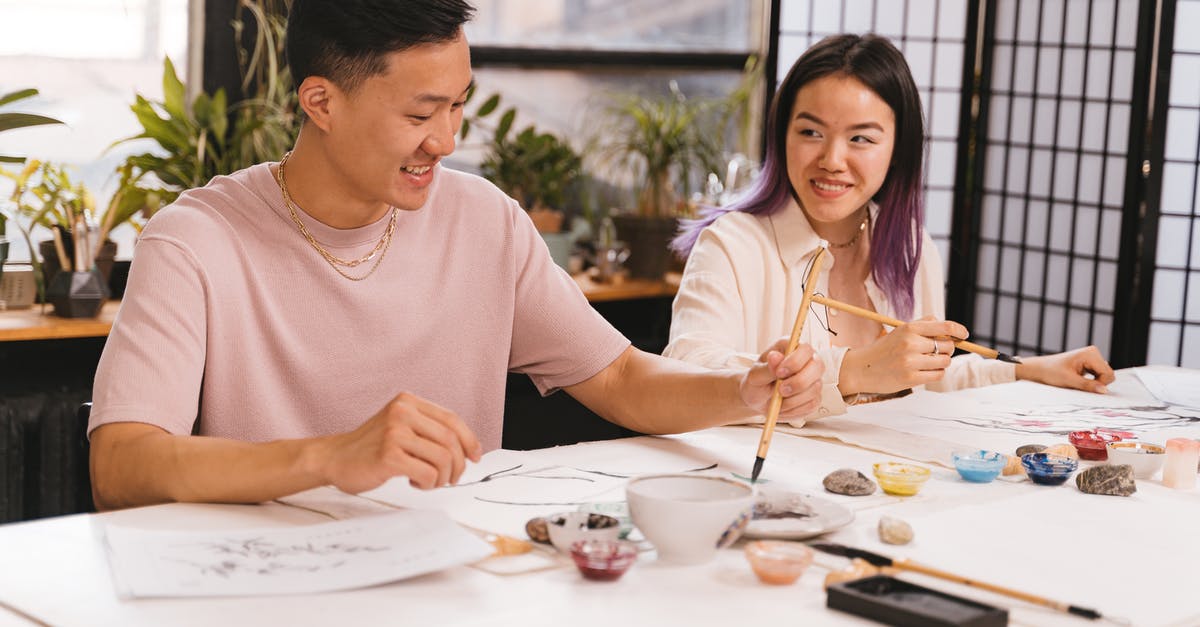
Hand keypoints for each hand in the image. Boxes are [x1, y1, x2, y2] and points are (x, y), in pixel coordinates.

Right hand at [316, 392, 482, 492]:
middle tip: (451, 479)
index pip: (452, 420)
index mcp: (408, 401)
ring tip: (428, 482)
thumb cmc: (372, 447)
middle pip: (451, 441)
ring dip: (442, 478)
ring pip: (442, 459)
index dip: (470, 441)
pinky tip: (413, 482)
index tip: (475, 457)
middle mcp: (402, 412)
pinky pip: (427, 474)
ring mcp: (394, 433)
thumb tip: (469, 449)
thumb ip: (429, 430)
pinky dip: (427, 484)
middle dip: (458, 465)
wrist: (334, 458)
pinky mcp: (388, 456)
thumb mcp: (401, 426)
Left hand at [739, 338, 824, 418]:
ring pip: (815, 388)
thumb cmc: (757, 382)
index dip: (795, 361)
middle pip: (818, 366)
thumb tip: (775, 357)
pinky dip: (795, 409)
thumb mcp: (756, 375)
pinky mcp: (815, 397)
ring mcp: (814, 379)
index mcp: (792, 348)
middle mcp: (807, 361)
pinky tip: (783, 407)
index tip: (779, 373)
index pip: (805, 349)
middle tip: (780, 390)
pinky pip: (812, 404)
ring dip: (794, 399)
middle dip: (799, 382)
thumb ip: (767, 367)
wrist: (758, 399)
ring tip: (777, 400)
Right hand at [838, 317, 968, 394]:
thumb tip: (950, 330)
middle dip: (947, 349)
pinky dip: (937, 373)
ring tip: (928, 363)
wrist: (862, 368)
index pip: (944, 327)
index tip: (964, 335)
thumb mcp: (900, 331)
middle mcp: (910, 344)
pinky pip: (938, 375)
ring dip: (941, 362)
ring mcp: (910, 362)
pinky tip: (926, 371)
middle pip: (947, 346)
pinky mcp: (910, 378)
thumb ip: (924, 325)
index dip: (958, 331)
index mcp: (909, 328)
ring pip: (945, 361)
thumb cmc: (885, 349)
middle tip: (935, 352)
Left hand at [1015, 345, 1114, 392]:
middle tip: (1080, 384)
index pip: (1108, 374)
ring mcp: (1092, 358)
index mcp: (1090, 353)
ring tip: (1078, 381)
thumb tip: (1105, 391)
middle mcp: (1093, 353)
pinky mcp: (1089, 363)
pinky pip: (1098, 376)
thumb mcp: (1069, 380)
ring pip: (1104, 376)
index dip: (1100, 384)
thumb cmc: (1051, 372)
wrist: (1039, 369)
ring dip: (1094, 382)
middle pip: (1108, 374)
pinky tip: (1079, 380)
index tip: (1085, 387)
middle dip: (1098, 383)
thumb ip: (1088, 385)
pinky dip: (1091, 381)